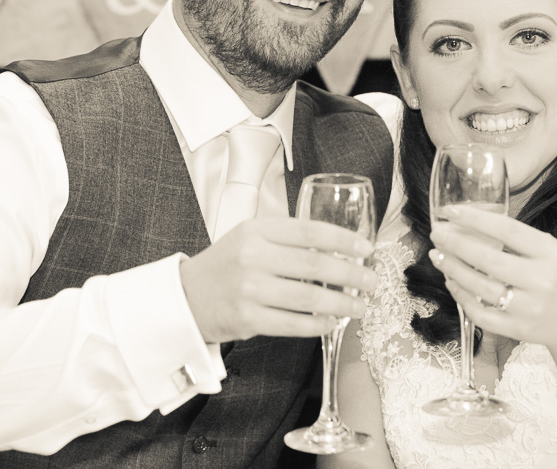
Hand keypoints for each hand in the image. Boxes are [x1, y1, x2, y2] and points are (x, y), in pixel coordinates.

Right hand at [179, 218, 375, 342]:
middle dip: (351, 274)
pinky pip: (293, 324)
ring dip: (341, 304)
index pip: (310, 231)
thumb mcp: (250, 237)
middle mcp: (253, 257)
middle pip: (315, 265)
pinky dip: (317, 325)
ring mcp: (249, 289)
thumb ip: (287, 239)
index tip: (366, 249)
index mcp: (257, 230)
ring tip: (359, 306)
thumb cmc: (226, 266)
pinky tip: (331, 323)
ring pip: (308, 298)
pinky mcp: (246, 318)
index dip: (344, 240)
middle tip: (371, 281)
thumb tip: (338, 248)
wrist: (185, 297)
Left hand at [428, 205, 556, 357]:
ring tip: (438, 256)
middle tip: (437, 233)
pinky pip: (480, 313)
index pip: (507, 230)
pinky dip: (461, 296)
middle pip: (488, 259)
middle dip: (455, 244)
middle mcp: (541, 281)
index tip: (451, 211)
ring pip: (479, 287)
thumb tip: (473, 224)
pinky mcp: (518, 330)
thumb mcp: (554, 252)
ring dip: (452, 269)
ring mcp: (529, 309)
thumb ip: (521, 242)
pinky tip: (452, 282)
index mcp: (551, 254)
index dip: (475, 219)